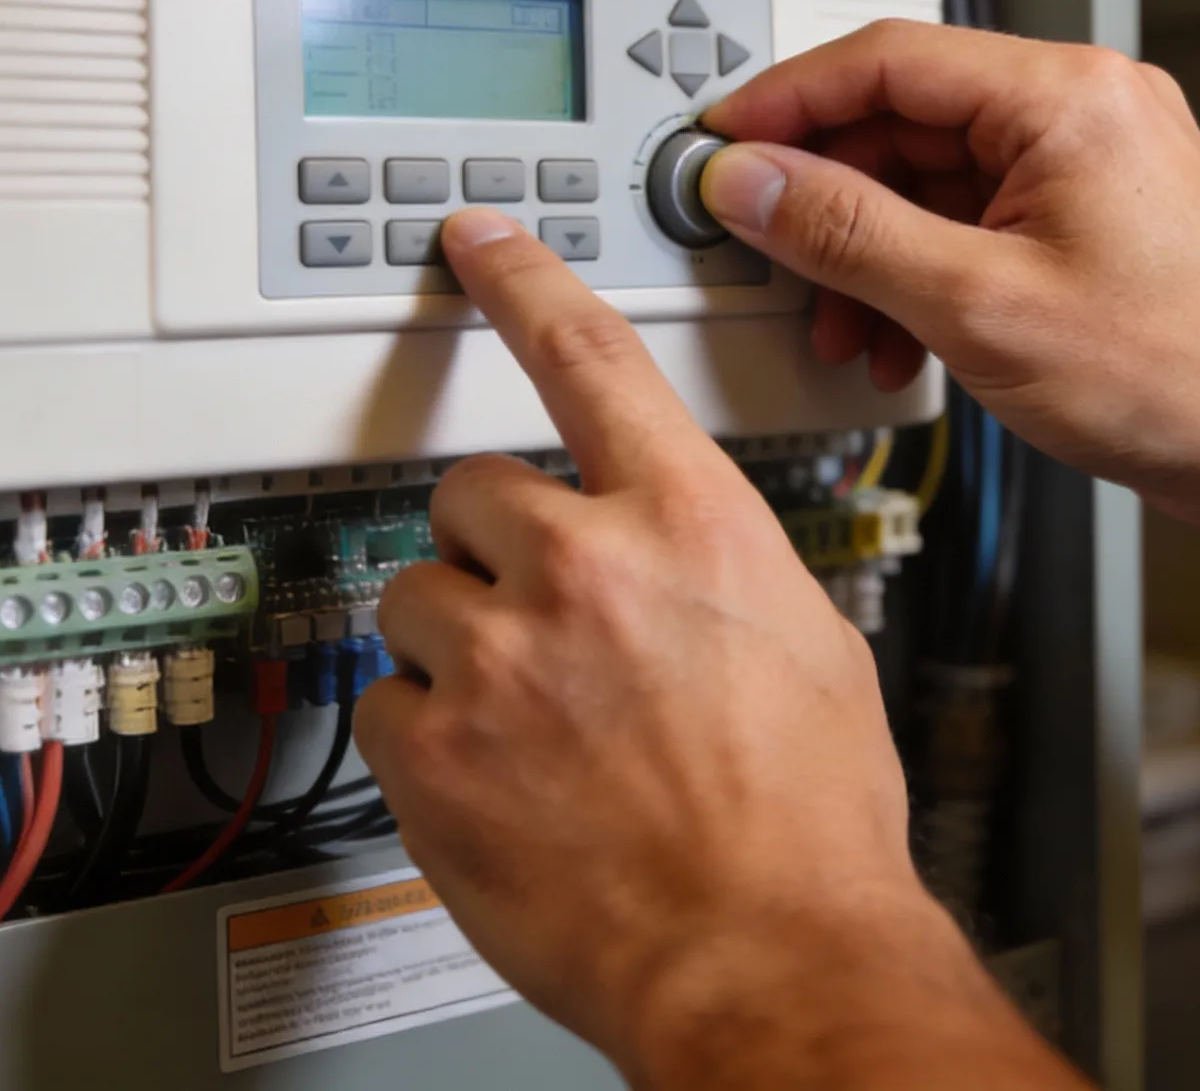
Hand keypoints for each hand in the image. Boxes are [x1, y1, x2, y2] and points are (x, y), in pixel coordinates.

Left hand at [354, 209, 1074, 1089]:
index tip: (475, 244)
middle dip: (494, 541)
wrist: (767, 956)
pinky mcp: (433, 755)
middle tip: (541, 615)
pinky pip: (388, 704)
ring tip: (530, 718)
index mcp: (689, 524)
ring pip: (417, 596)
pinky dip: (431, 736)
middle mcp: (584, 570)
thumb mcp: (810, 642)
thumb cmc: (808, 819)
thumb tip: (688, 556)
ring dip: (459, 642)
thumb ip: (723, 566)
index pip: (586, 357)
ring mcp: (497, 661)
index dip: (521, 283)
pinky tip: (500, 780)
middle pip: (470, 487)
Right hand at [699, 21, 1199, 517]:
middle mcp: (1085, 106)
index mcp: (1065, 95)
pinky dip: (923, 268)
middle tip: (765, 248)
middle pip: (904, 115)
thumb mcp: (977, 306)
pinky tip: (899, 333)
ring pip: (934, 175)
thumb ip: (848, 233)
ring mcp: (1095, 160)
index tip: (719, 143)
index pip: (883, 57)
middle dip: (826, 195)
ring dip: (870, 246)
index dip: (784, 100)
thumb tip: (753, 182)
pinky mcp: (1095, 215)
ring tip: (840, 320)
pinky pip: (976, 216)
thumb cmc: (1185, 379)